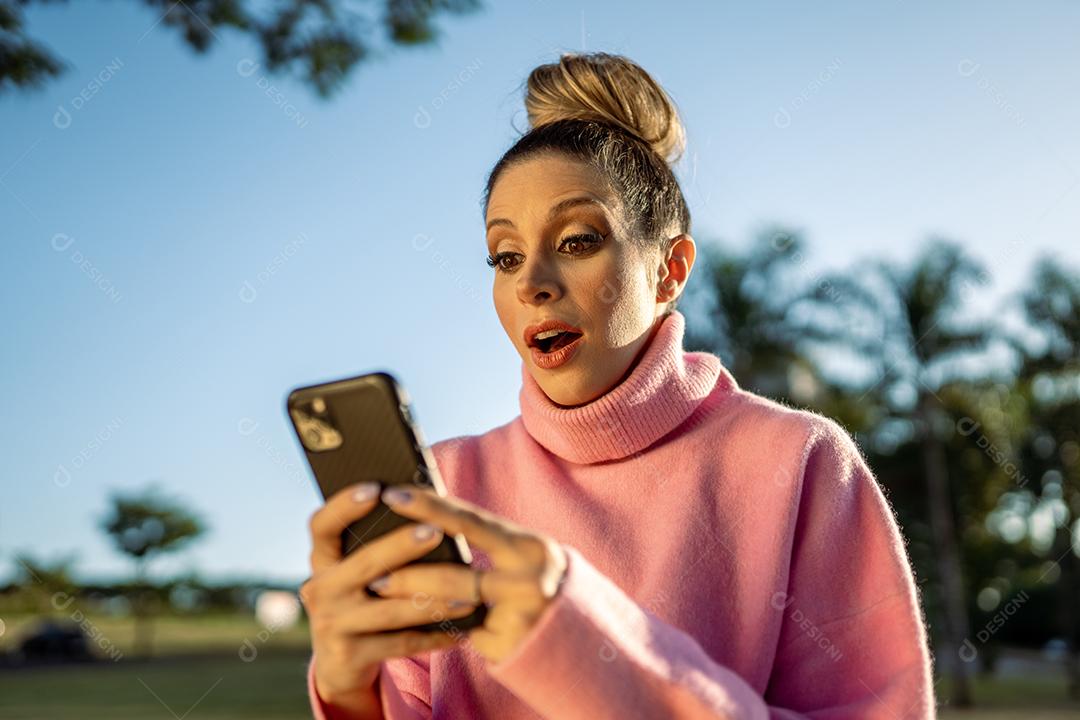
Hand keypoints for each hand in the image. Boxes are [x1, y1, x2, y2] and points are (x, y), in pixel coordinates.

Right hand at [300, 482, 477, 707]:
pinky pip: (401, 643)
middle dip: (402, 546)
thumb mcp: (357, 571)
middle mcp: (320, 589)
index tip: (376, 489)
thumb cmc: (362, 597)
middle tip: (436, 532)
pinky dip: (434, 636)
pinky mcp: (348, 655)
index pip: (322, 526)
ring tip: (469, 591)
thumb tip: (426, 508)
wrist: (340, 661)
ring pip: (390, 609)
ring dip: (433, 601)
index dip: (344, 505)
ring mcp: (331, 624)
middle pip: (364, 563)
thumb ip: (375, 545)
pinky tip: (461, 629)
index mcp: (322, 560)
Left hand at [370, 484, 568, 664]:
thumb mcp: (522, 554)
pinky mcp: (510, 647)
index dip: (430, 507)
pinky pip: (462, 634)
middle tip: (372, 569)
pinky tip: (413, 622)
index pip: (471, 521)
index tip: (394, 494)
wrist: (581, 633)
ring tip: (381, 591)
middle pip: (454, 575)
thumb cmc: (537, 579)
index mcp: (531, 547)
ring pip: (451, 607)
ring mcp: (521, 618)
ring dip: (411, 600)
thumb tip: (429, 519)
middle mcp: (530, 581)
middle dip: (407, 572)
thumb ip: (487, 539)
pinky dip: (439, 626)